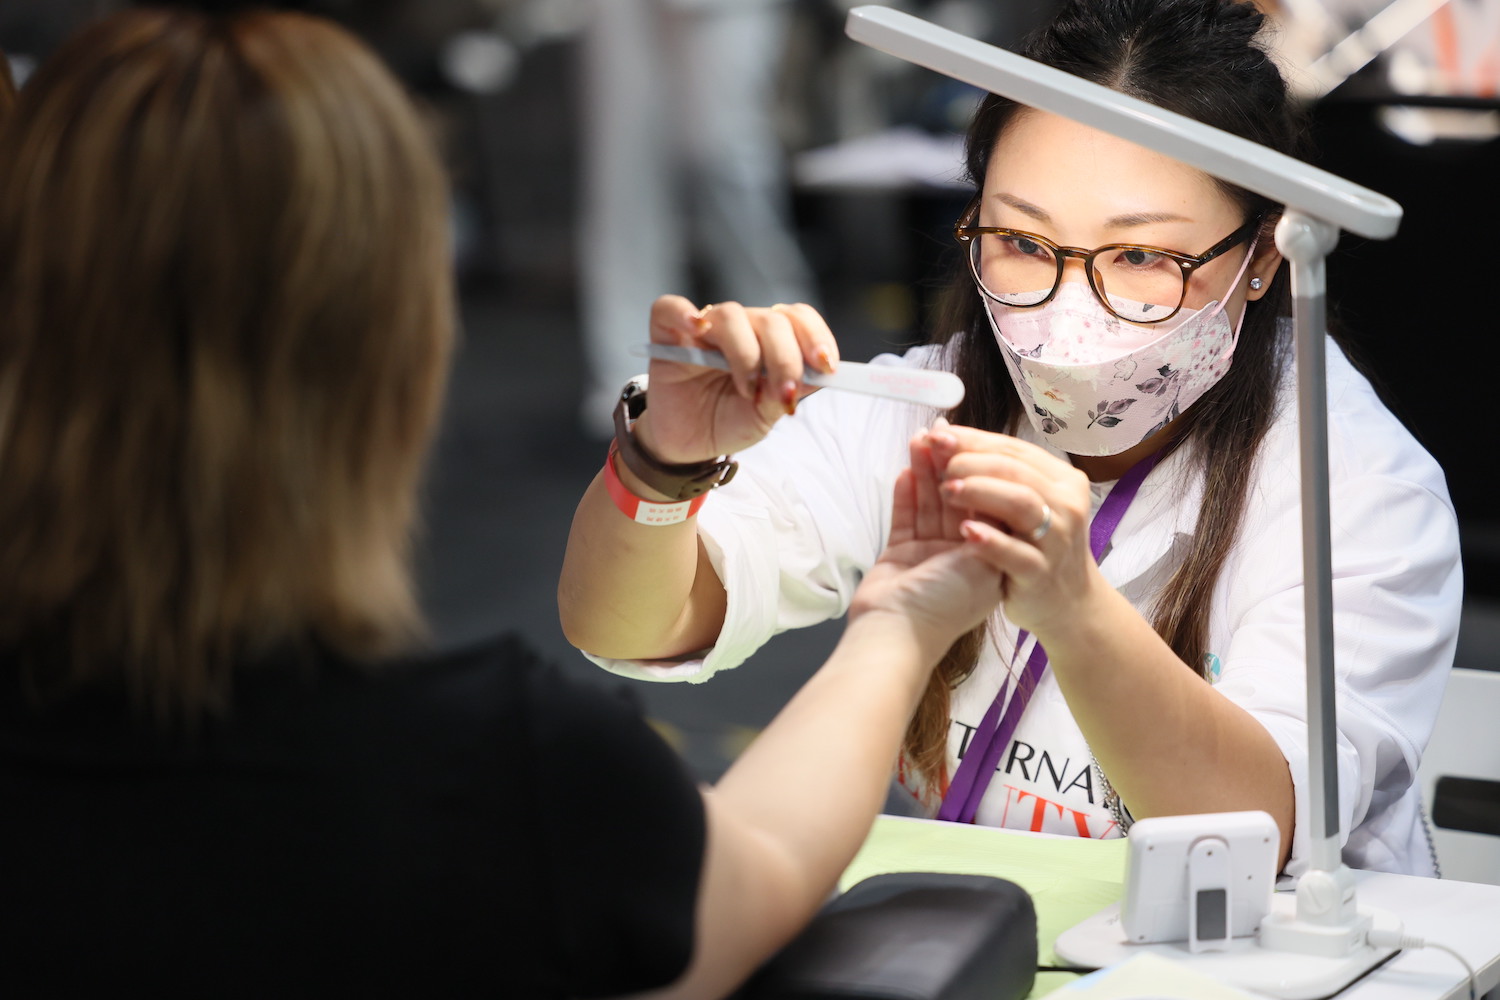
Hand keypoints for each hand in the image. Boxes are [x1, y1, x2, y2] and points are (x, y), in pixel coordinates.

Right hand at [634, 295, 839, 464]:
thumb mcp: (764, 416)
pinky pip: (670, 309)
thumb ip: (784, 393)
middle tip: (785, 394)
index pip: (797, 318)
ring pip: (731, 315)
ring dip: (746, 354)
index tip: (826, 366)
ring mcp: (703, 328)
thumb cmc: (728, 422)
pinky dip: (684, 313)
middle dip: (785, 358)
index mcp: (769, 340)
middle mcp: (740, 328)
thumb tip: (813, 375)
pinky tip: (698, 330)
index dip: (815, 336)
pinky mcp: (667, 334)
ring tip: (746, 390)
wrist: (687, 445)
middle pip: (771, 320)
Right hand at [848, 429, 1002, 661]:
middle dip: (952, 467)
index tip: (974, 448)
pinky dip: (906, 493)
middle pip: (960, 499)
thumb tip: (1005, 492)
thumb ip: (993, 528)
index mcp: (990, 559)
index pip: (991, 506)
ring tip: (921, 441)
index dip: (984, 475)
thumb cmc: (944, 607)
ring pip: (931, 502)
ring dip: (926, 472)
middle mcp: (962, 553)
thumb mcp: (984, 565)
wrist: (896, 632)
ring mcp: (930, 552)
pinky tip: (906, 469)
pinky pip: (905, 516)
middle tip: (943, 435)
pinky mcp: (902, 552)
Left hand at [926, 422, 1099, 639]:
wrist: (1066, 602)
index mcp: (1060, 479)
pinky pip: (1016, 554)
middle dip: (972, 461)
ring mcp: (1056, 540)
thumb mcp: (1023, 504)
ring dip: (980, 491)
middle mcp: (1063, 504)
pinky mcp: (1041, 574)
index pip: (1013, 449)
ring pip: (1020, 504)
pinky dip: (990, 541)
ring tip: (947, 489)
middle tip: (939, 463)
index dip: (972, 439)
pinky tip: (966, 531)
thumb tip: (943, 434)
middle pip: (1015, 470)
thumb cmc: (1036, 545)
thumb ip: (994, 473)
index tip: (937, 434)